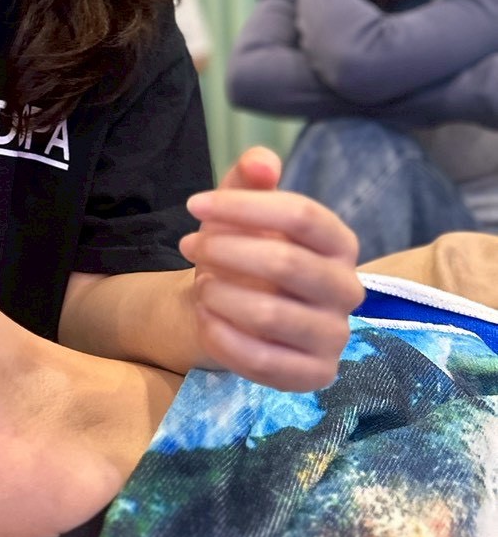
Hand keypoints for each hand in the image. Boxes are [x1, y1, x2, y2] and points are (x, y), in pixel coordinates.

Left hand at [179, 146, 362, 391]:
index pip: (302, 215)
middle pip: (286, 263)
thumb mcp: (241, 209)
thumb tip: (263, 162)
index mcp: (339, 242)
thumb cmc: (244, 250)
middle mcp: (348, 289)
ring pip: (270, 315)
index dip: (244, 206)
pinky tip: (205, 318)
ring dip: (220, 295)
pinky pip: (263, 361)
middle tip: (189, 245)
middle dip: (224, 251)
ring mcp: (335, 336)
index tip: (194, 204)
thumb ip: (250, 179)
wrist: (235, 309)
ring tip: (201, 284)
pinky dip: (222, 337)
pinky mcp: (315, 374)